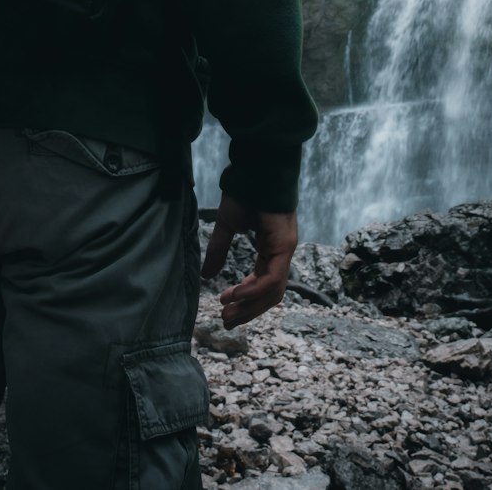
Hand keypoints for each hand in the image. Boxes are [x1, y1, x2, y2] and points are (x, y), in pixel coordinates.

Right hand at [201, 192, 297, 328]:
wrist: (255, 168)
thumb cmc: (244, 191)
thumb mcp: (227, 226)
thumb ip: (219, 251)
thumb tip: (206, 276)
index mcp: (271, 249)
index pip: (263, 283)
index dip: (246, 299)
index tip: (225, 308)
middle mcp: (281, 252)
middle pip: (270, 294)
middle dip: (248, 311)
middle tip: (226, 321)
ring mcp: (285, 250)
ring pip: (272, 291)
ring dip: (250, 306)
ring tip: (227, 313)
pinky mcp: (284, 246)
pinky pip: (271, 278)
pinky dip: (253, 290)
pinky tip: (234, 294)